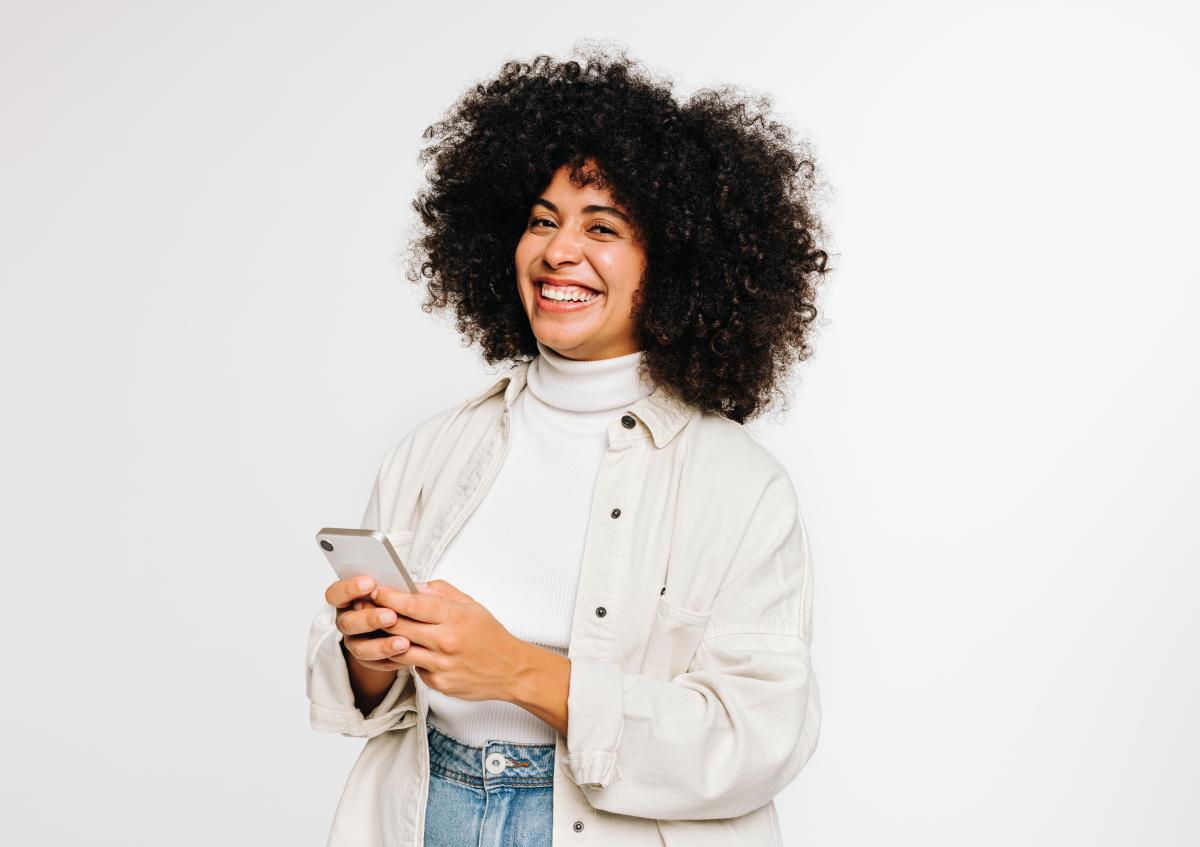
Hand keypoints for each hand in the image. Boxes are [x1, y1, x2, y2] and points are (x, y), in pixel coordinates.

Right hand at [324, 576, 410, 672]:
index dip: (349, 589)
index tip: (371, 583)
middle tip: (391, 616)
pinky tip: (406, 652)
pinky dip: (390, 659)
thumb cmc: (395, 600)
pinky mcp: (366, 659)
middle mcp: (346, 621)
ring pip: (360, 648)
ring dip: (382, 645)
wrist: (401, 624)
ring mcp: (354, 642)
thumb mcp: (397, 589)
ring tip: (404, 642)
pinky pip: (374, 663)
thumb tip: (418, 589)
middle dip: (369, 619)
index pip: (335, 594)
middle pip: (347, 623)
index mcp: (347, 599)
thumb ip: (399, 588)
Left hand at [372, 579, 530, 701]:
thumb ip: (441, 593)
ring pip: (400, 650)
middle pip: (400, 627)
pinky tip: (403, 650)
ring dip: (385, 640)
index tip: (375, 590)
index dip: (389, 596)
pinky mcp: (439, 683)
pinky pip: (414, 668)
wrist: (511, 670)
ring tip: (375, 630)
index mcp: (455, 617)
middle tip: (365, 607)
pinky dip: (407, 658)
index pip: (413, 605)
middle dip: (379, 615)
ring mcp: (441, 665)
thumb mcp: (471, 605)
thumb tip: (413, 586)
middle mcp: (446, 641)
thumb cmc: (491, 636)